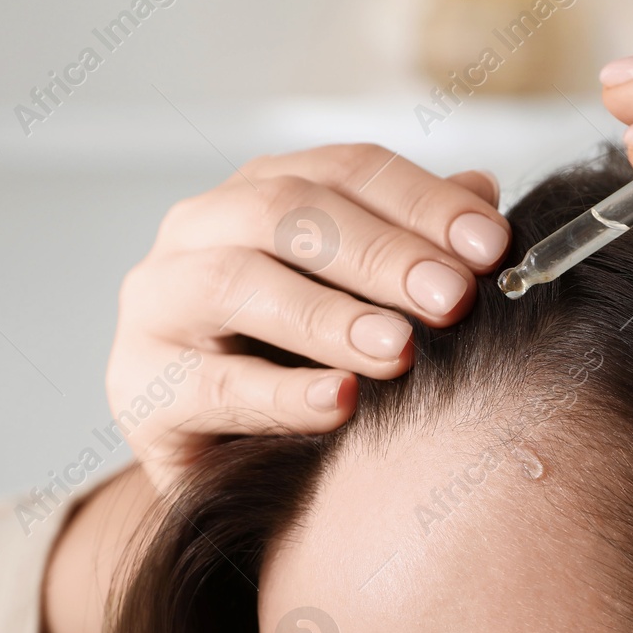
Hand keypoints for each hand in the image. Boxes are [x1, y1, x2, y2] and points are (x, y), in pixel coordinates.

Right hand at [45, 146, 507, 632]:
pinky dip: (279, 393)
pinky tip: (339, 403)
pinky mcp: (140, 388)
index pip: (345, 170)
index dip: (422, 201)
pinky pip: (209, 384)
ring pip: (236, 283)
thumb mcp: (363, 300)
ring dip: (329, 316)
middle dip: (381, 254)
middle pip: (286, 212)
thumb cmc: (299, 364)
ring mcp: (157, 305)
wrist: (220, 462)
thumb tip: (485, 193)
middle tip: (455, 298)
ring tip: (400, 352)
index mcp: (258, 193)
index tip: (493, 246)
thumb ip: (414, 246)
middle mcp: (198, 231)